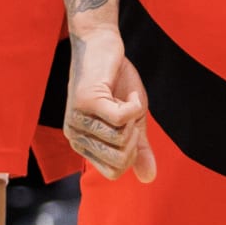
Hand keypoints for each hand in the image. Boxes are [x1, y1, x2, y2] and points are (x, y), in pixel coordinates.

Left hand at [65, 24, 155, 182]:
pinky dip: (134, 104)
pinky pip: (121, 118)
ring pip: (121, 139)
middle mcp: (76, 136)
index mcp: (84, 145)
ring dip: (133, 117)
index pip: (114, 172)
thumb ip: (139, 149)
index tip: (132, 130)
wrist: (102, 46)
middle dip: (135, 137)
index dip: (133, 155)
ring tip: (124, 99)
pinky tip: (128, 93)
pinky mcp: (86, 102)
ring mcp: (78, 120)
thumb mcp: (133, 120)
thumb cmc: (117, 82)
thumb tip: (149, 178)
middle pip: (119, 159)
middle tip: (129, 113)